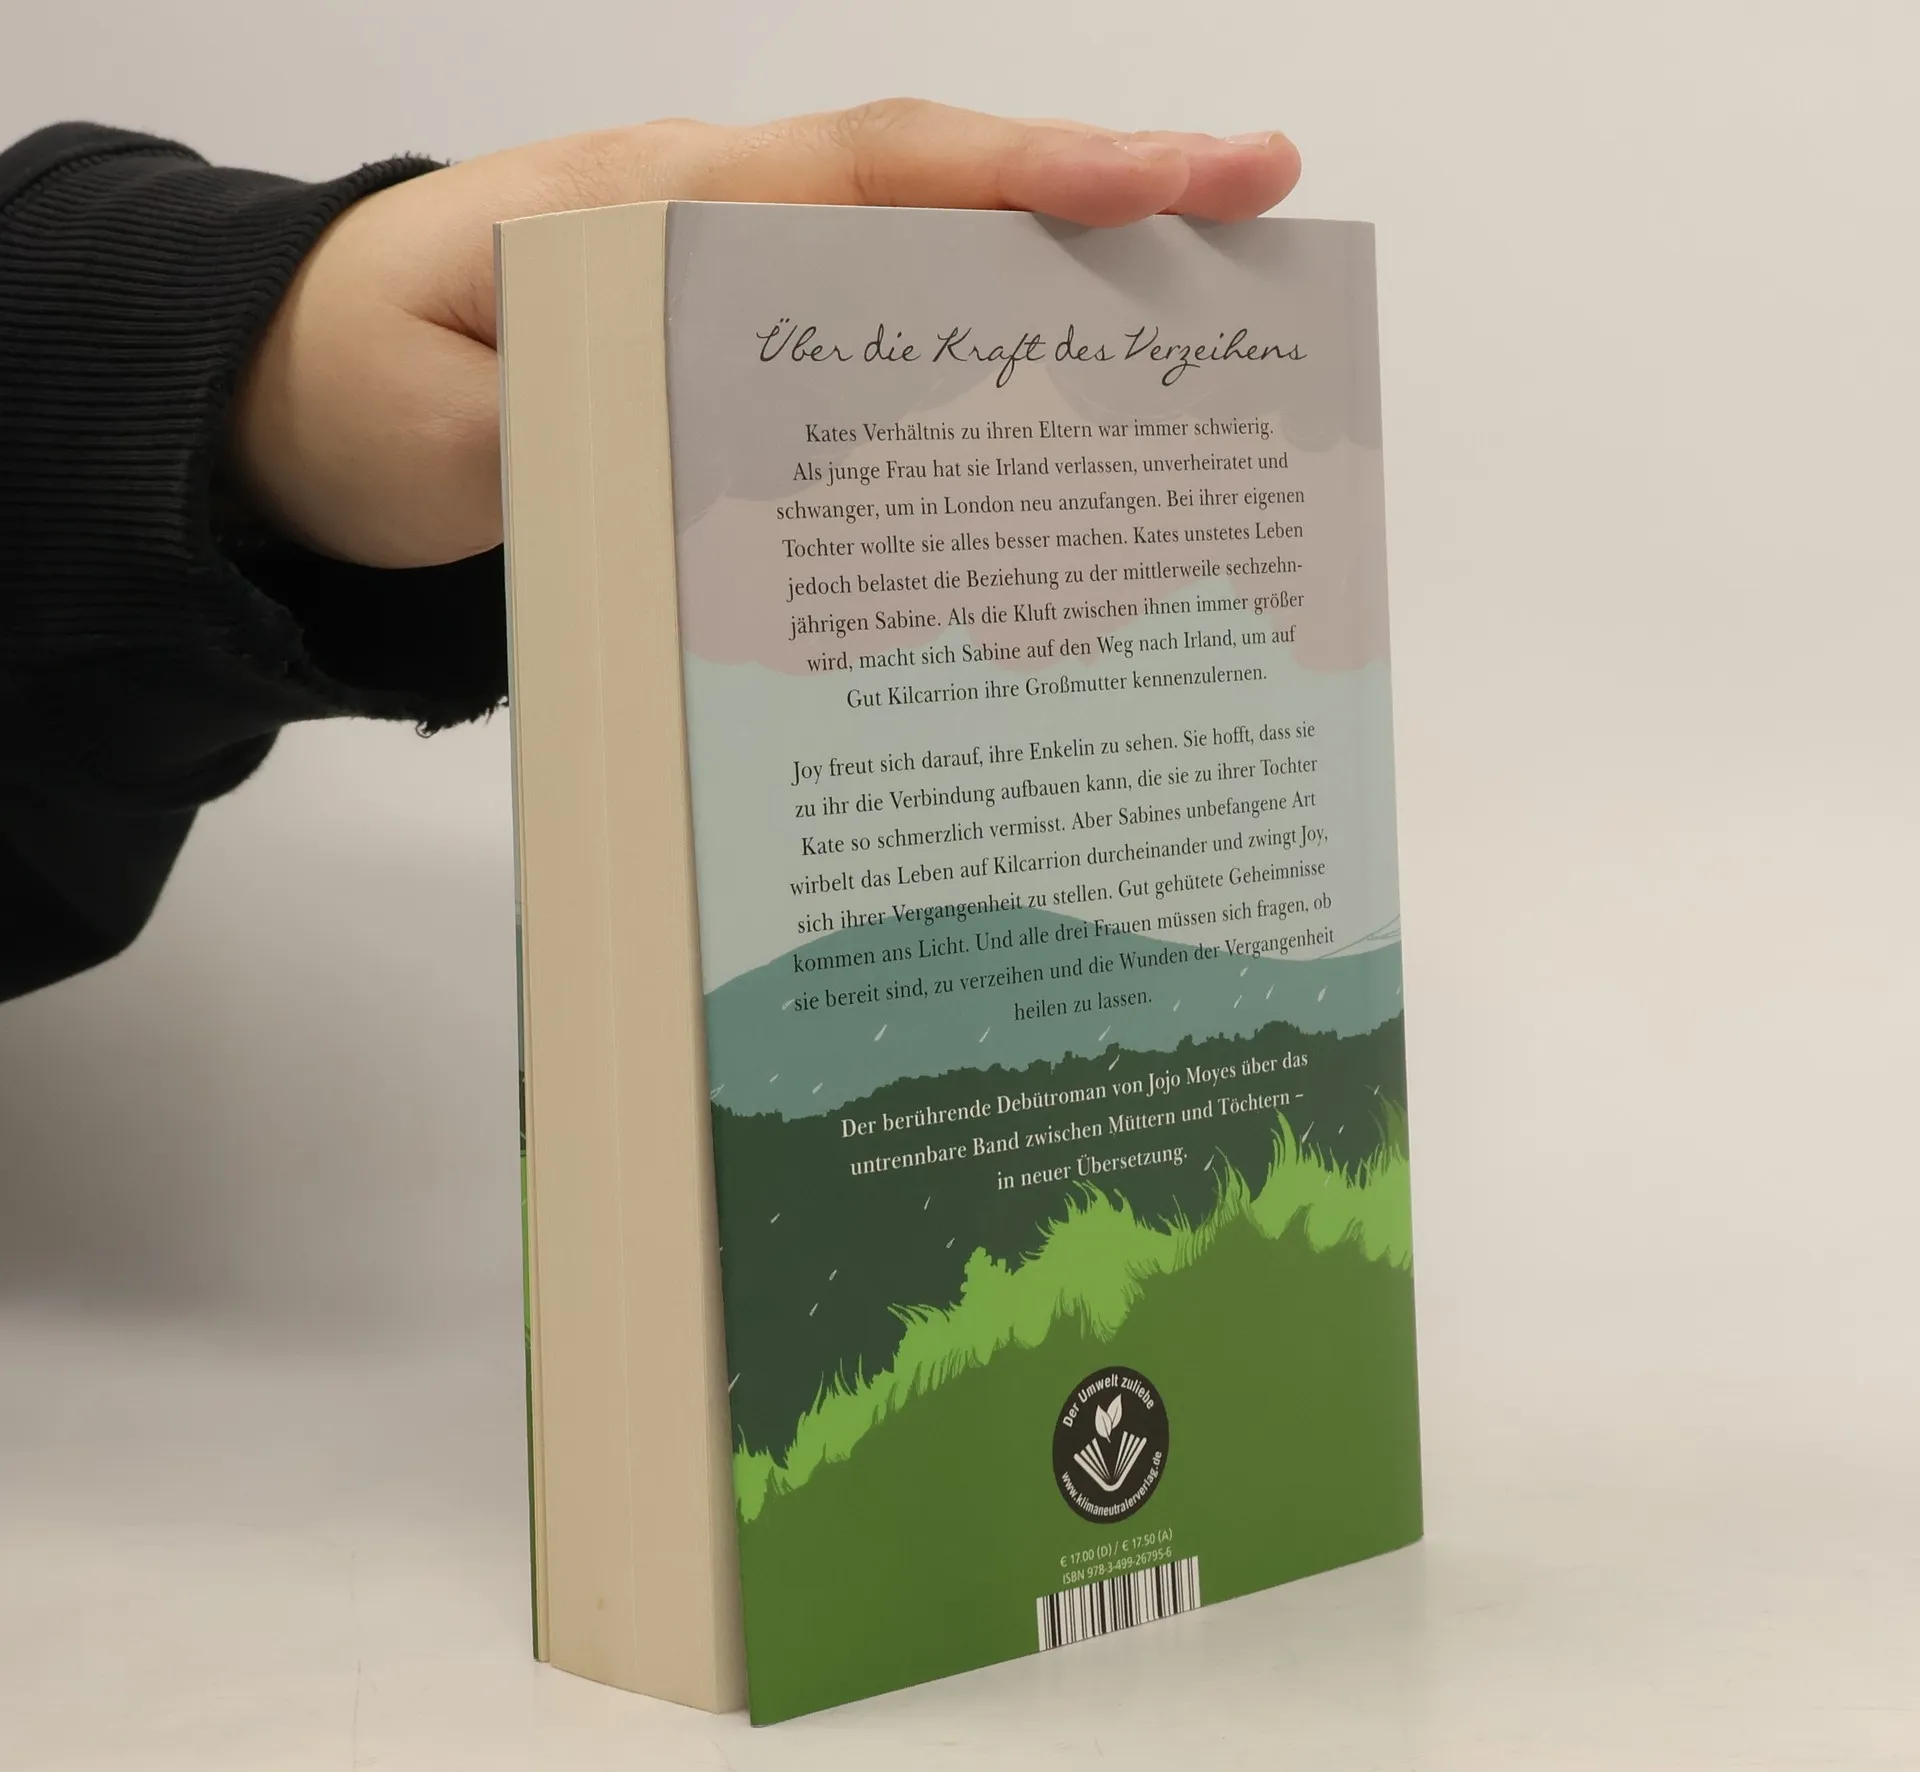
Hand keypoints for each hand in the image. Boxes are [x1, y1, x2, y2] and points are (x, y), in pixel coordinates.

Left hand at [231, 100, 1301, 570]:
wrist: (295, 407)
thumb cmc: (355, 391)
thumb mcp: (433, 426)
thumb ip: (564, 440)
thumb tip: (715, 472)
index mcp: (657, 206)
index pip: (872, 170)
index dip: (1026, 176)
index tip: (1175, 183)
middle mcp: (721, 229)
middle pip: (938, 203)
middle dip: (1102, 207)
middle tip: (1263, 226)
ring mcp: (736, 296)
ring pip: (923, 278)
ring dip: (1059, 295)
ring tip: (1205, 340)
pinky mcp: (736, 372)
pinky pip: (875, 361)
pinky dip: (969, 380)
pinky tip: (1047, 434)